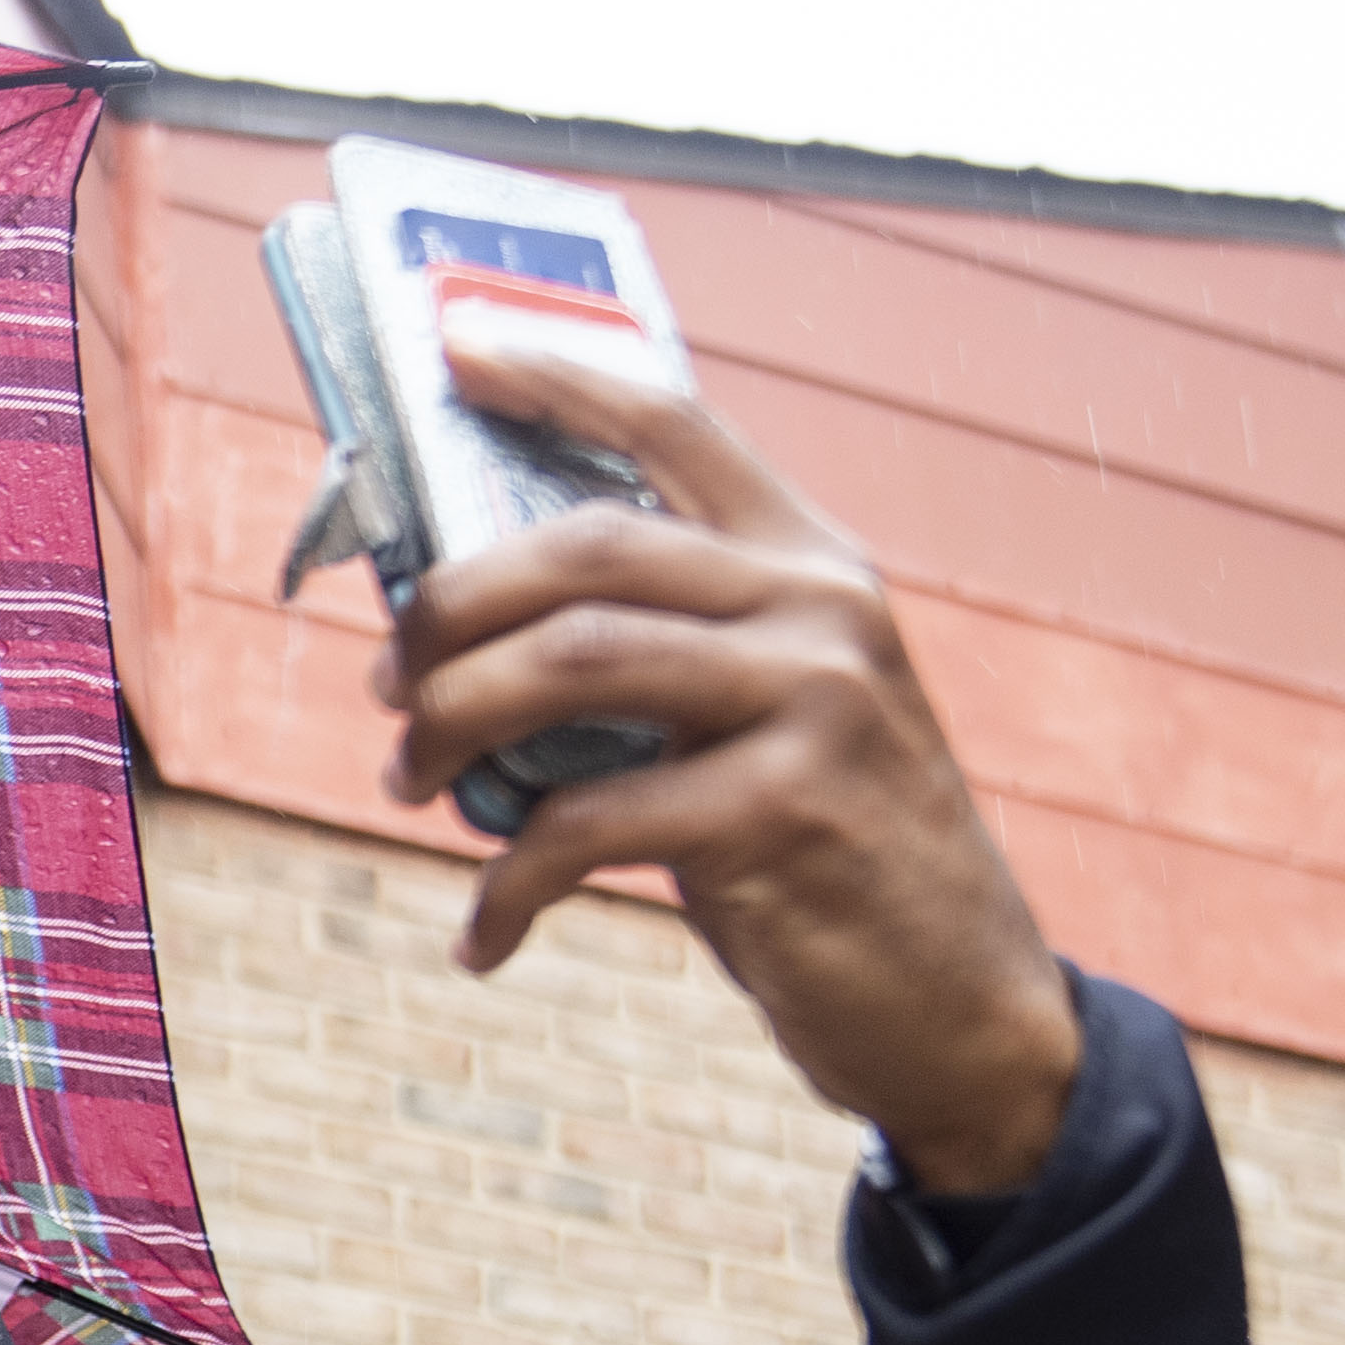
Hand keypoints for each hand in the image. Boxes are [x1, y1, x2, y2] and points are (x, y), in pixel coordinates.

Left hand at [385, 323, 1082, 1194]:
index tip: (455, 341)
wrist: (956, 1003)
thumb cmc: (822, 856)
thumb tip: (464, 635)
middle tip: (387, 682)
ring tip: (409, 782)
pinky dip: (507, 885)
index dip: (558, 371)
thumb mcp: (765, 723)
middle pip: (584, 548)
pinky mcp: (785, 813)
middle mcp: (823, 606)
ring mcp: (815, 703)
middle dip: (451, 609)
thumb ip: (662, 655)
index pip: (676, 425)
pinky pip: (584, 825)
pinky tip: (487, 933)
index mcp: (812, 563)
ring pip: (568, 665)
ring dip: (451, 728)